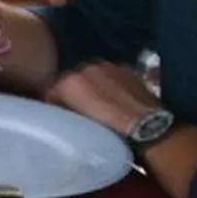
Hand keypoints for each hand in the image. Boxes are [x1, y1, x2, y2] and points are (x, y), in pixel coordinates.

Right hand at [49, 61, 164, 139]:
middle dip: (74, 91)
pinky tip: (117, 97)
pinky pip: (111, 74)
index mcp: (68, 83)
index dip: (55, 103)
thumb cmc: (108, 131)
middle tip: (80, 110)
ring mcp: (108, 66)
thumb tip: (63, 111)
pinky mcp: (126, 68)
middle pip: (72, 79)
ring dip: (93, 85)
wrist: (145, 127)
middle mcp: (85, 68)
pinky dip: (110, 82)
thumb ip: (66, 113)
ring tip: (100, 103)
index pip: (51, 90)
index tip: (61, 115)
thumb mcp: (78, 126)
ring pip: (92, 74)